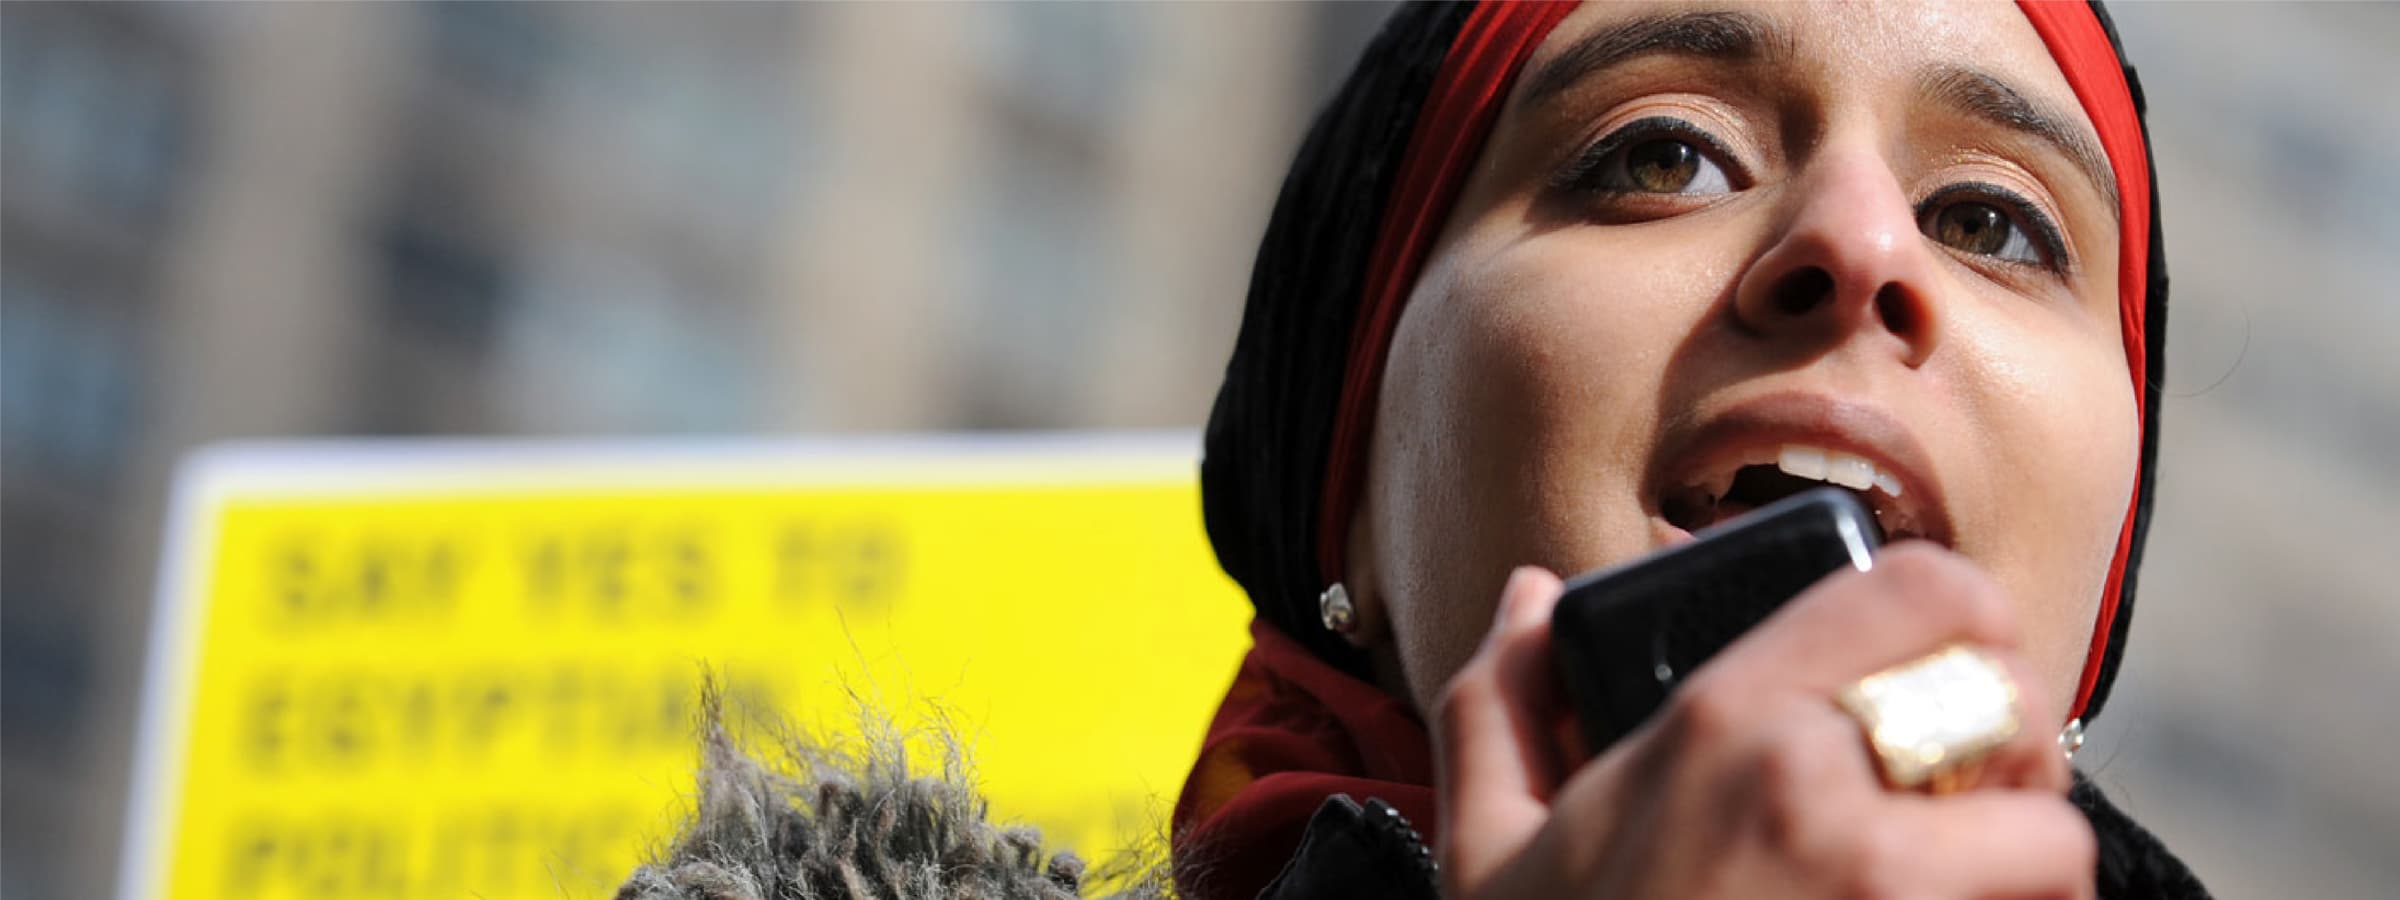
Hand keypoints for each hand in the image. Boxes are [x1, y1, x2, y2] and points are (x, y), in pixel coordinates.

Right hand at [1433, 544, 2094, 898]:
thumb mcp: (1487, 847)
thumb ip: (1503, 702)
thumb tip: (1532, 598)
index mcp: (1722, 723)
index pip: (1928, 591)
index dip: (1959, 622)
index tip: (1930, 676)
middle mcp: (1819, 792)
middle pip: (2016, 708)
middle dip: (2004, 755)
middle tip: (1952, 805)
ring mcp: (1887, 897)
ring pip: (2055, 844)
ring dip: (2022, 867)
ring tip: (1954, 891)